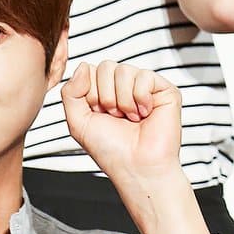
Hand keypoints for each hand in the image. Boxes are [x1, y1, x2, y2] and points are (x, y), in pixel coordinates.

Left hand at [61, 62, 182, 187]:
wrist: (136, 167)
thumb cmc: (110, 150)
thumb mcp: (77, 122)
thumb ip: (70, 93)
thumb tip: (83, 65)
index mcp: (103, 92)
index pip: (90, 70)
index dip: (90, 94)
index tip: (98, 115)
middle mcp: (123, 87)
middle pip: (106, 67)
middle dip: (105, 96)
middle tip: (115, 118)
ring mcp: (144, 86)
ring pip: (124, 70)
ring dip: (122, 100)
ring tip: (130, 118)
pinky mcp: (163, 89)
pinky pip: (144, 76)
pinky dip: (140, 98)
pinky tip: (145, 114)